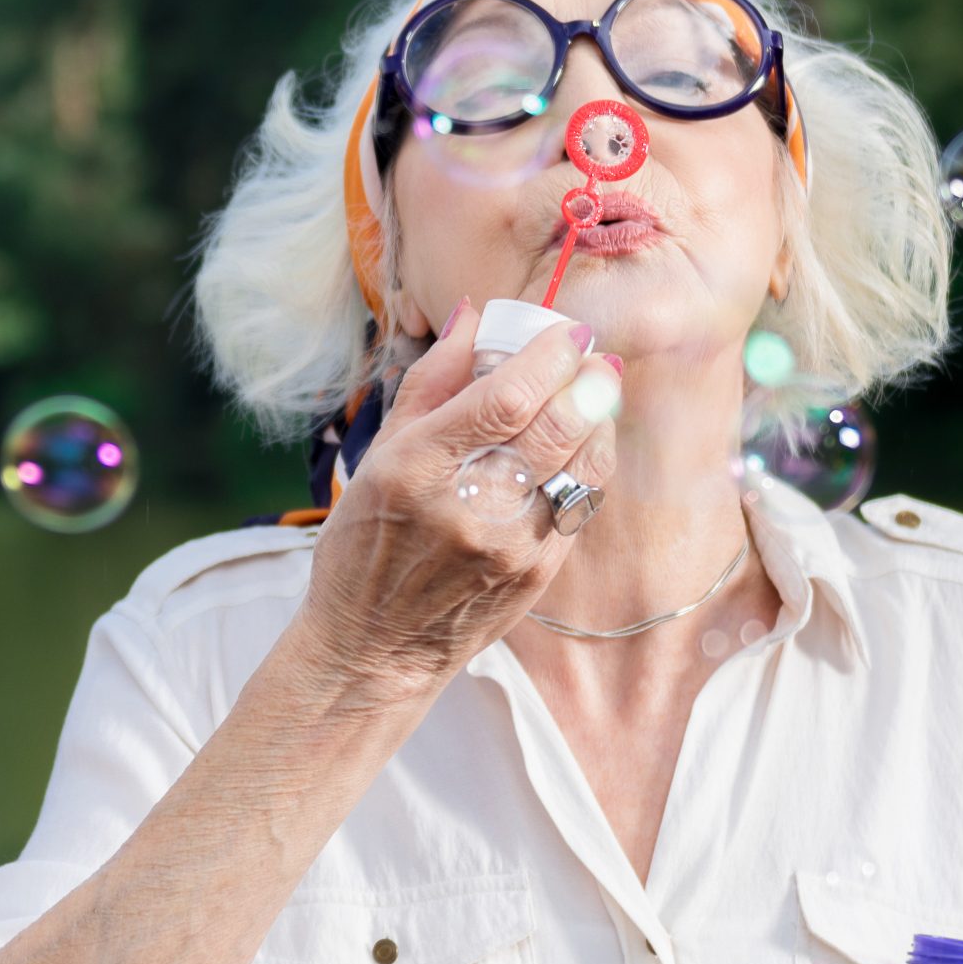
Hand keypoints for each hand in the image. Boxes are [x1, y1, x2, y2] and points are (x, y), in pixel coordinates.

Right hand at [285, 297, 620, 709]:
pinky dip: (590, 465)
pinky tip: (583, 444)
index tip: (567, 333)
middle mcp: (467, 507)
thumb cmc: (363, 544)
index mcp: (416, 468)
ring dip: (599, 419)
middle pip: (555, 427)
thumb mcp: (375, 458)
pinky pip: (581, 504)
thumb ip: (430, 384)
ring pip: (581, 465)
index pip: (505, 398)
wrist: (372, 646)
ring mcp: (509, 546)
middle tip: (594, 356)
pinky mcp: (536, 575)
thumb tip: (473, 316)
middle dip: (587, 380)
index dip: (549, 356)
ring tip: (596, 393)